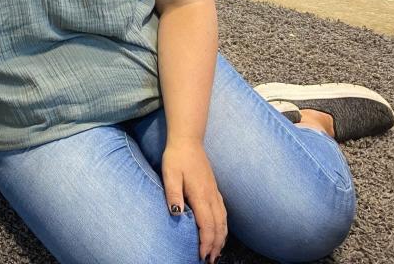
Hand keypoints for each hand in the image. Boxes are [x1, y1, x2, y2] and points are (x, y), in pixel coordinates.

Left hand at [162, 140, 226, 263]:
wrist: (188, 140)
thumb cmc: (176, 157)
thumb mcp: (169, 174)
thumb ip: (173, 193)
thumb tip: (176, 213)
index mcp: (200, 194)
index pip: (207, 225)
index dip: (206, 242)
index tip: (202, 256)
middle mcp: (211, 196)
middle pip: (218, 226)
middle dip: (215, 245)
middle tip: (210, 260)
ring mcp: (214, 192)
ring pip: (223, 220)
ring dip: (221, 238)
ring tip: (216, 252)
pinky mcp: (214, 189)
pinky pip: (223, 212)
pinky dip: (223, 226)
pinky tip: (220, 231)